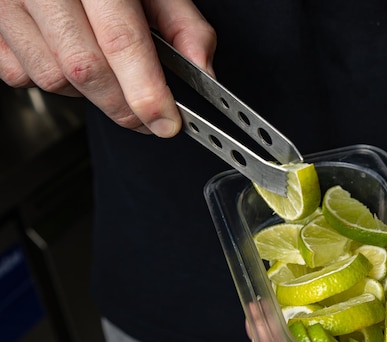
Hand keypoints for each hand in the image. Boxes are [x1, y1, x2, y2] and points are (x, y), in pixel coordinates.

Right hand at [0, 0, 215, 136]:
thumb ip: (182, 25)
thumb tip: (204, 71)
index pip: (120, 40)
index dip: (145, 91)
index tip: (165, 121)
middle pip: (84, 69)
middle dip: (123, 106)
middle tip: (148, 117)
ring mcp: (7, 2)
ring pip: (51, 78)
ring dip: (87, 93)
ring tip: (108, 75)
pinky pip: (19, 75)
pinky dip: (52, 82)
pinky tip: (68, 60)